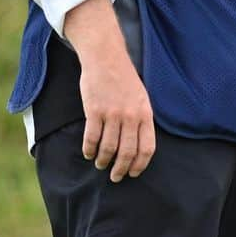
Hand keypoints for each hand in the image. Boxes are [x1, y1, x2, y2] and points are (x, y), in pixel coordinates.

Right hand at [79, 54, 155, 181]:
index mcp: (146, 114)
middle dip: (121, 169)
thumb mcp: (142, 98)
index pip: (147, 148)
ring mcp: (112, 114)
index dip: (140, 164)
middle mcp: (131, 116)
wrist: (106, 59)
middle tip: (115, 177)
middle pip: (127, 152)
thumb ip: (142, 120)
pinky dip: (89, 149)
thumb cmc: (125, 79)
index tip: (133, 173)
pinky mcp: (94, 110)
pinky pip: (92, 137)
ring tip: (100, 164)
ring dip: (103, 160)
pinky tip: (88, 153)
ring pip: (108, 148)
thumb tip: (139, 144)